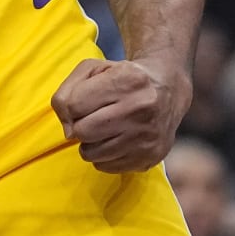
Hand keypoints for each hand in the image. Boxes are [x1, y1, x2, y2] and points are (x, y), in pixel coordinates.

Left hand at [51, 58, 189, 173]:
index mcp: (126, 80)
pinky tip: (117, 139)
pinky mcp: (150, 157)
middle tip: (93, 116)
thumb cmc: (122, 78)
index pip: (73, 105)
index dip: (71, 105)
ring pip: (92, 153)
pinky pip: (106, 166)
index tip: (82, 102)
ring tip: (106, 127)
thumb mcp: (93, 69)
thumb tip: (68, 130)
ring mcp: (147, 136)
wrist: (167, 90)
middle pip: (82, 131)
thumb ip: (67, 92)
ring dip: (91, 142)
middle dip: (81, 125)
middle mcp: (140, 108)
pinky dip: (104, 155)